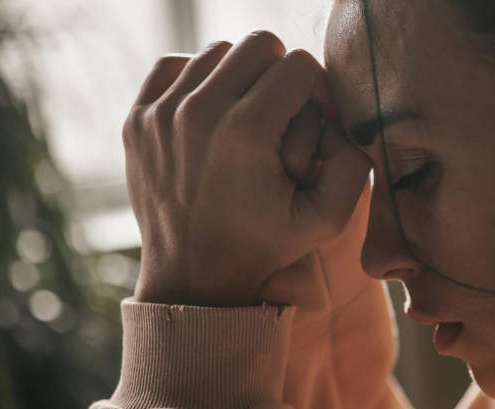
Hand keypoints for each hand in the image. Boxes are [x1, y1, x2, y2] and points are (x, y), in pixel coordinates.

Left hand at [123, 32, 369, 306]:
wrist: (193, 278)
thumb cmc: (265, 247)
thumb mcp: (328, 218)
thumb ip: (356, 163)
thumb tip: (346, 117)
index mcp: (246, 132)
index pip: (300, 65)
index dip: (318, 90)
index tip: (316, 119)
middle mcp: (198, 113)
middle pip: (258, 44)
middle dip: (281, 74)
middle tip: (284, 113)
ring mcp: (161, 113)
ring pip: (217, 52)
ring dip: (241, 77)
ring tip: (248, 118)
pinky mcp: (138, 118)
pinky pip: (173, 65)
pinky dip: (196, 80)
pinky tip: (211, 113)